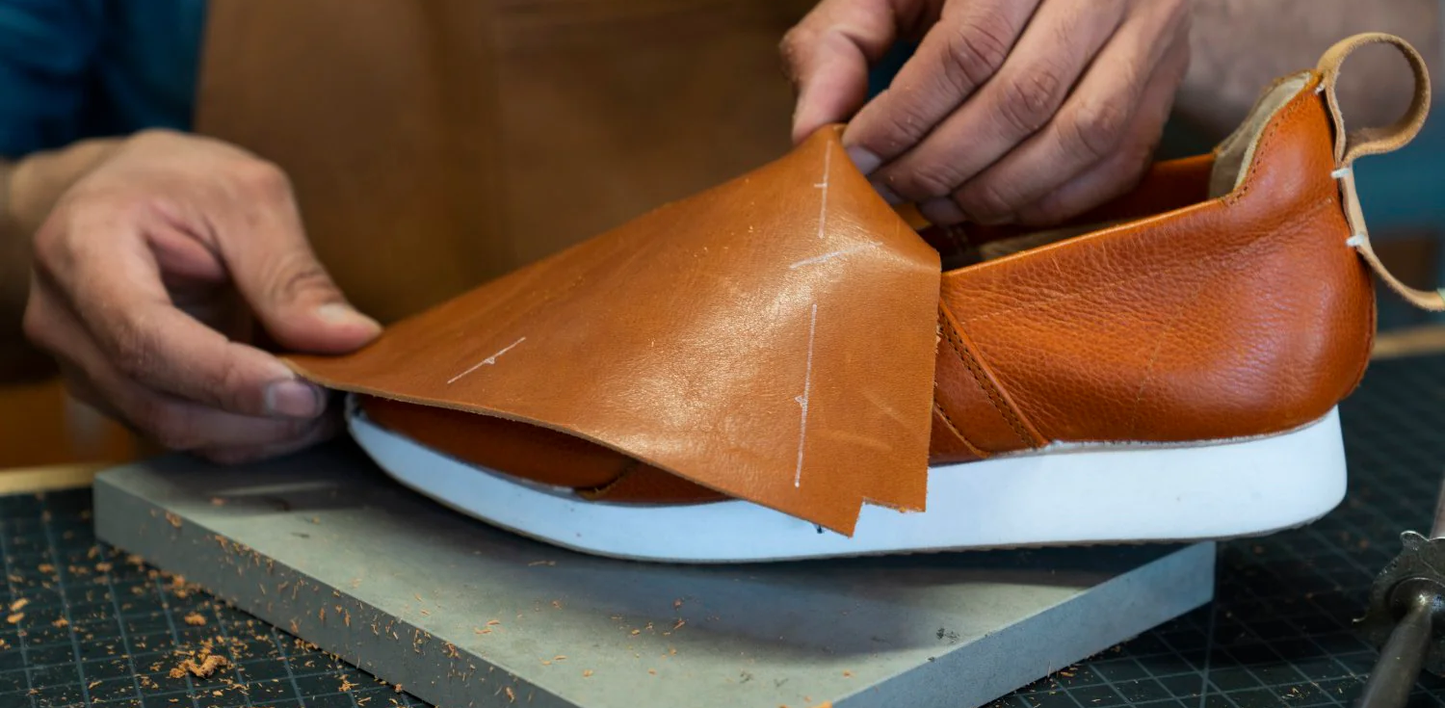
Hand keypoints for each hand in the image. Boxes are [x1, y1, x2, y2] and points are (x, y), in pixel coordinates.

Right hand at [22, 130, 379, 462]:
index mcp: (82, 250)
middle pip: (157, 402)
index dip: (227, 378)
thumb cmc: (176, 183)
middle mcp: (65, 320)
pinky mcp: (114, 392)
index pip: (146, 340)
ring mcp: (81, 365)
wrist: (121, 195)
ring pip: (172, 429)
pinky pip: (181, 431)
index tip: (304, 392)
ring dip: (257, 433)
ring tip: (325, 407)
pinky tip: (293, 413)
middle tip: (334, 403)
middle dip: (255, 417)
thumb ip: (290, 272)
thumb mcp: (245, 198)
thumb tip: (350, 338)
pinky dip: (245, 433)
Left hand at [783, 0, 1192, 225]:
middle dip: (941, 164)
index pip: (967, 49)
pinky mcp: (1169, 79)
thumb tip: (812, 134)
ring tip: (937, 204)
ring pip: (1077, 138)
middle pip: (1021, 100)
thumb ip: (840, 43)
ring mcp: (1150, 30)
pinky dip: (1049, 202)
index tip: (856, 158)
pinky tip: (993, 206)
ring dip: (995, 193)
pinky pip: (1116, 163)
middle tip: (892, 192)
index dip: (905, 118)